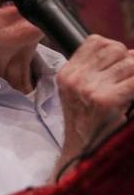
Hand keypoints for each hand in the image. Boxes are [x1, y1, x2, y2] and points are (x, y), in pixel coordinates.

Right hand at [54, 35, 132, 177]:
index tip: (119, 66)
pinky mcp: (106, 100)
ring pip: (130, 63)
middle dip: (129, 62)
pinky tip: (132, 97)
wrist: (83, 153)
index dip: (115, 50)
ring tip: (128, 92)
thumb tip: (130, 53)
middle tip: (127, 82)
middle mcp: (75, 78)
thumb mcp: (78, 92)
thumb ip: (95, 70)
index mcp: (67, 73)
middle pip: (116, 49)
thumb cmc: (89, 123)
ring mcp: (89, 88)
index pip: (96, 41)